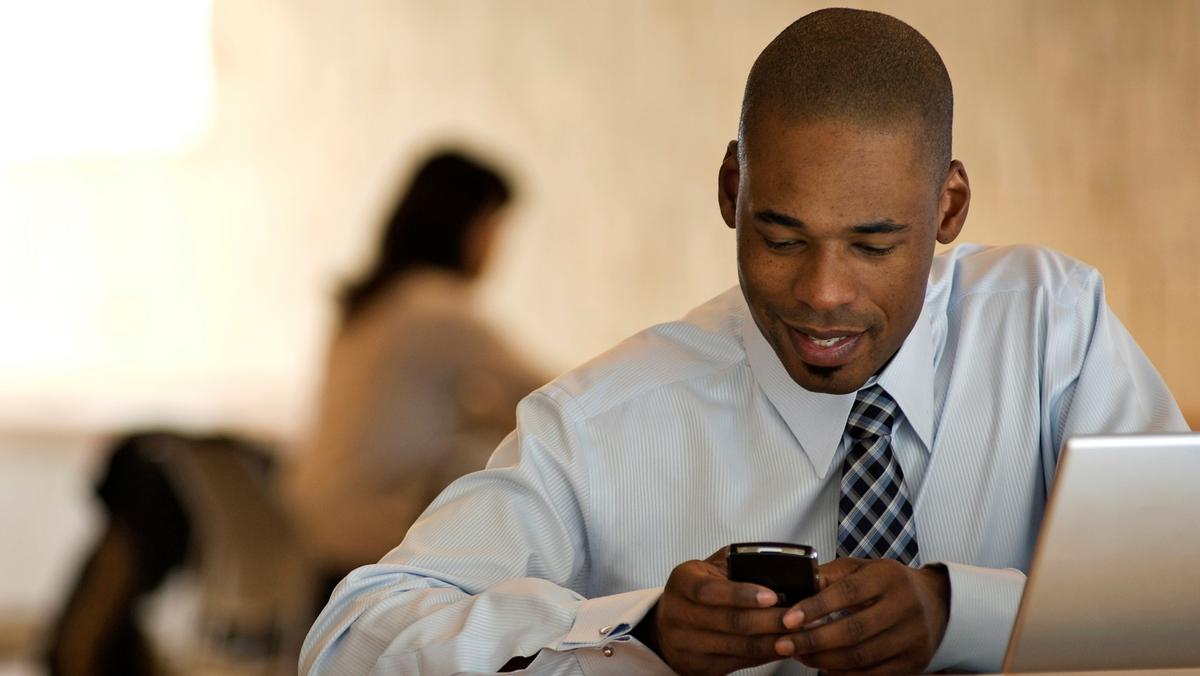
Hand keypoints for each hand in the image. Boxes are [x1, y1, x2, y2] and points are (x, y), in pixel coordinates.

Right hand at [646, 547, 791, 675]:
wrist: (667, 625)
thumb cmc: (697, 589)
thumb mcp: (707, 569)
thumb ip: (736, 564)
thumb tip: (778, 565)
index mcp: (682, 582)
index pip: (710, 590)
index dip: (742, 594)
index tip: (772, 596)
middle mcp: (678, 614)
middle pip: (730, 622)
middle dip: (769, 620)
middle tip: (798, 617)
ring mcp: (686, 644)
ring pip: (739, 646)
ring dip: (773, 640)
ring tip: (799, 633)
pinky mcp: (698, 666)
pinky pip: (740, 663)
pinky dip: (765, 655)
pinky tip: (782, 646)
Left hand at [775, 558, 949, 674]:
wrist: (936, 603)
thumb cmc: (889, 583)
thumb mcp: (863, 568)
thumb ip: (830, 576)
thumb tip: (797, 586)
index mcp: (889, 577)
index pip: (848, 593)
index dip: (815, 608)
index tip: (789, 619)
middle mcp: (905, 607)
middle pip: (853, 630)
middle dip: (813, 641)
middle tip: (785, 644)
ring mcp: (912, 638)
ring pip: (861, 657)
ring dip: (824, 660)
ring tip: (800, 655)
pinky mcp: (914, 662)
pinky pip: (873, 675)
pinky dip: (845, 674)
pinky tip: (825, 668)